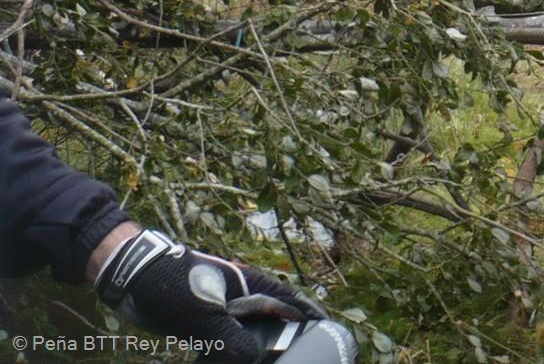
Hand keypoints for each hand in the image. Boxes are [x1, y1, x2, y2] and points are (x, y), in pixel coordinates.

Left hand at [96, 228, 325, 363]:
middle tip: (294, 356)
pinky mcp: (205, 325)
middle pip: (275, 323)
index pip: (293, 302)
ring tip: (269, 360)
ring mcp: (224, 311)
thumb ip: (230, 340)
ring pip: (250, 337)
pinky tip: (236, 362)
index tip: (328, 333)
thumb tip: (252, 362)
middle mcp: (243, 296)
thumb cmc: (169, 282)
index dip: (312, 318)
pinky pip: (228, 345)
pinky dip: (234, 356)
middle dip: (285, 342)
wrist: (128, 275)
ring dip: (257, 352)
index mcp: (251, 283)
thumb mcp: (202, 313)